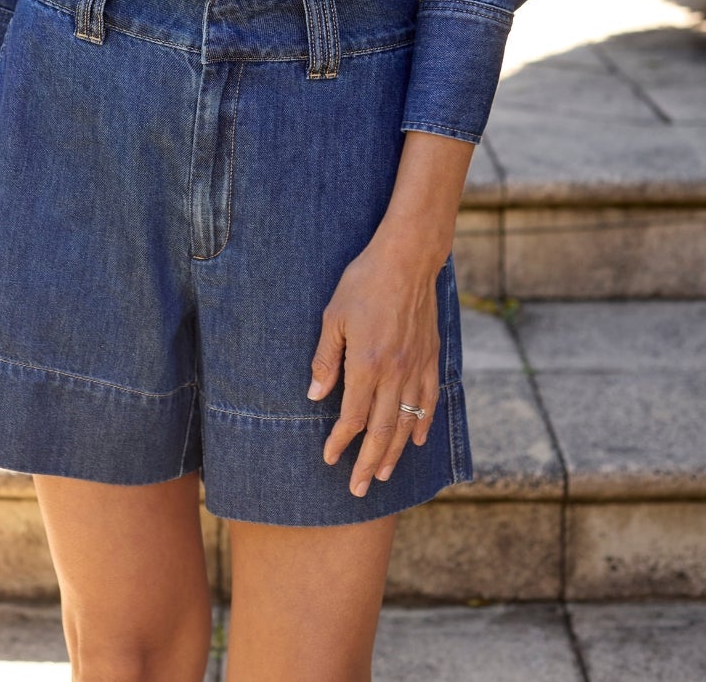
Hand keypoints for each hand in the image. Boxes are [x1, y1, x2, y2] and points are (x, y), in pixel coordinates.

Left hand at [306, 237, 442, 497]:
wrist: (407, 260)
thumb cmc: (364, 283)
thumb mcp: (333, 316)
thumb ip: (326, 358)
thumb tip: (316, 396)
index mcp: (367, 365)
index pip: (353, 417)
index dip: (341, 441)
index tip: (330, 458)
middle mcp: (395, 373)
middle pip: (382, 431)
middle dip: (368, 462)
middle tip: (358, 488)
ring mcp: (416, 367)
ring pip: (407, 422)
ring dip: (394, 452)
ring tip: (383, 475)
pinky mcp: (430, 357)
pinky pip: (429, 400)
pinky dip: (423, 423)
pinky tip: (418, 440)